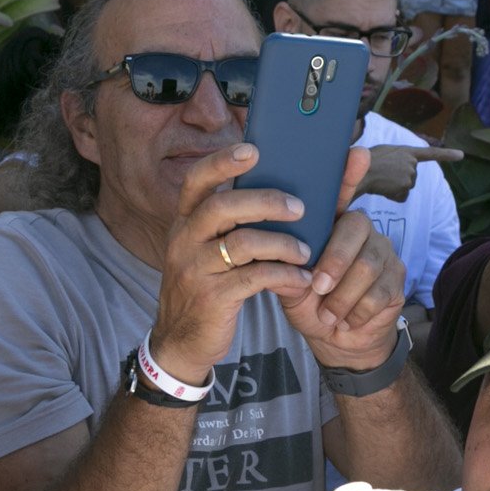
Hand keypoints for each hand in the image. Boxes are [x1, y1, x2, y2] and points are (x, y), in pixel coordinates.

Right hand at [153, 143, 317, 380]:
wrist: (182, 341)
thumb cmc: (206, 286)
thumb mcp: (206, 250)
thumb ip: (232, 223)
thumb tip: (278, 192)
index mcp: (186, 221)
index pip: (196, 181)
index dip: (222, 162)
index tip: (252, 149)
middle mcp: (184, 240)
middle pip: (223, 206)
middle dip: (266, 202)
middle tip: (300, 208)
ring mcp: (195, 269)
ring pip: (243, 244)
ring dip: (283, 245)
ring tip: (307, 253)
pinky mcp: (212, 298)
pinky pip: (255, 278)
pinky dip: (284, 276)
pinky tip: (301, 280)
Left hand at [275, 148, 406, 371]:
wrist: (334, 338)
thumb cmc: (310, 301)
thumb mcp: (288, 281)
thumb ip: (280, 260)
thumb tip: (263, 243)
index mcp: (332, 225)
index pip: (341, 192)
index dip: (350, 173)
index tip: (356, 152)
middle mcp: (361, 231)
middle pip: (357, 229)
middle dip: (335, 260)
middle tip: (318, 286)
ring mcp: (383, 253)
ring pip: (368, 265)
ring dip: (343, 295)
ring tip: (327, 313)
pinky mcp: (398, 279)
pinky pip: (380, 292)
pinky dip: (357, 312)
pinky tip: (346, 320)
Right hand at [356, 143, 462, 202]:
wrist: (359, 169)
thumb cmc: (365, 160)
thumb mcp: (384, 153)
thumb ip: (396, 159)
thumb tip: (394, 173)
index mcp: (407, 151)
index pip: (431, 153)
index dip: (447, 154)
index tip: (461, 155)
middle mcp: (412, 163)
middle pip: (410, 177)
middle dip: (398, 178)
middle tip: (383, 174)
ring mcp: (410, 175)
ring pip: (404, 188)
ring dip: (394, 187)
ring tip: (380, 180)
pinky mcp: (405, 188)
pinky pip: (400, 197)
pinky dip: (393, 196)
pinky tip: (383, 189)